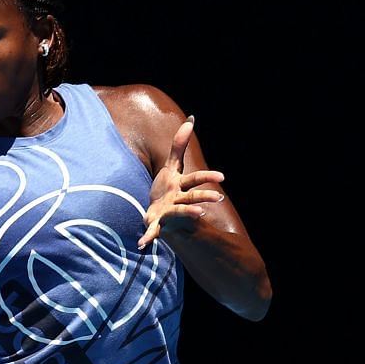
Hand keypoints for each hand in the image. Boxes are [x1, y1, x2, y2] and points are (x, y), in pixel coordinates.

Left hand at [137, 115, 226, 249]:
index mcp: (181, 186)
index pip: (197, 179)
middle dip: (204, 197)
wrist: (159, 213)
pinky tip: (142, 244)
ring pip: (179, 212)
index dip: (208, 177)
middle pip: (192, 197)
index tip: (222, 177)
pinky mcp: (156, 223)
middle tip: (218, 198)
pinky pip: (153, 231)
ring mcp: (168, 213)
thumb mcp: (172, 166)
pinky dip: (148, 237)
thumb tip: (190, 119)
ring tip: (199, 215)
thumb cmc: (168, 188)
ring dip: (188, 213)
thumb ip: (179, 145)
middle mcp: (178, 200)